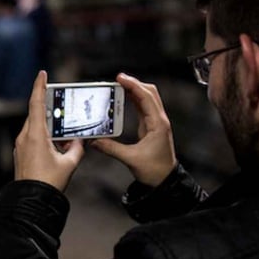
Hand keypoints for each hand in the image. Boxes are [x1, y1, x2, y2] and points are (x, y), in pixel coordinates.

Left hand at [14, 70, 85, 192]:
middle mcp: (25, 137)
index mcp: (35, 135)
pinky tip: (57, 144)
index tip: (42, 74)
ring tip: (63, 129)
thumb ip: (76, 148)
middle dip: (48, 108)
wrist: (31, 201)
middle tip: (61, 102)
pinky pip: (32, 138)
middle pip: (36, 115)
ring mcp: (21, 145)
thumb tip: (79, 141)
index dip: (39, 87)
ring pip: (35, 127)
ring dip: (48, 125)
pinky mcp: (21, 153)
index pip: (36, 104)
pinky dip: (44, 136)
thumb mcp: (69, 164)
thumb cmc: (49, 182)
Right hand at [90, 72, 175, 186]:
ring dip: (135, 89)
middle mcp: (159, 120)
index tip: (120, 78)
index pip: (146, 97)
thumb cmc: (154, 171)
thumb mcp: (130, 159)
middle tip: (117, 79)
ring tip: (119, 84)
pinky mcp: (152, 126)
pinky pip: (144, 106)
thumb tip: (93, 141)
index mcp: (157, 124)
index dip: (133, 85)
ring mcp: (157, 122)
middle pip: (150, 92)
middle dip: (134, 83)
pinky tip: (124, 97)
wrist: (165, 181)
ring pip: (148, 98)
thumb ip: (111, 148)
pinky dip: (135, 98)